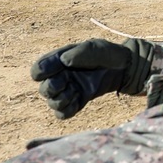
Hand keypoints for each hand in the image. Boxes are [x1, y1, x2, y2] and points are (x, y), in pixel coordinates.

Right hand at [29, 38, 152, 118]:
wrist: (124, 68)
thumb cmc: (108, 54)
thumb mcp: (95, 48)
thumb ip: (79, 53)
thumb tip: (64, 62)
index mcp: (59, 61)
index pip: (38, 69)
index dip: (41, 72)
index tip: (56, 70)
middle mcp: (60, 76)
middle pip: (43, 89)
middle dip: (51, 88)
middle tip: (66, 82)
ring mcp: (68, 90)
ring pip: (52, 102)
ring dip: (61, 100)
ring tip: (74, 92)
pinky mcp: (77, 102)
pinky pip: (62, 113)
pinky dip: (66, 111)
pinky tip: (76, 102)